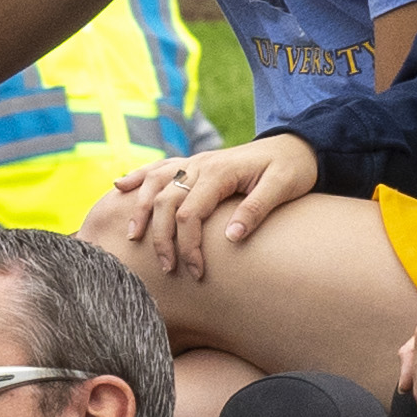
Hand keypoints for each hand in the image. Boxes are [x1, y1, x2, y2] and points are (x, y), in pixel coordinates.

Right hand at [100, 137, 291, 282]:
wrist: (296, 144)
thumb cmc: (292, 169)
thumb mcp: (283, 188)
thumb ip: (256, 210)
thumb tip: (232, 238)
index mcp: (220, 172)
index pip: (190, 213)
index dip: (188, 245)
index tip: (196, 271)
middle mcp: (200, 164)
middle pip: (165, 202)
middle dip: (161, 238)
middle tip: (166, 268)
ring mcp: (195, 162)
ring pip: (155, 183)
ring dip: (140, 209)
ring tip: (133, 236)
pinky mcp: (194, 163)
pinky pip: (159, 167)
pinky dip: (137, 177)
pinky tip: (119, 187)